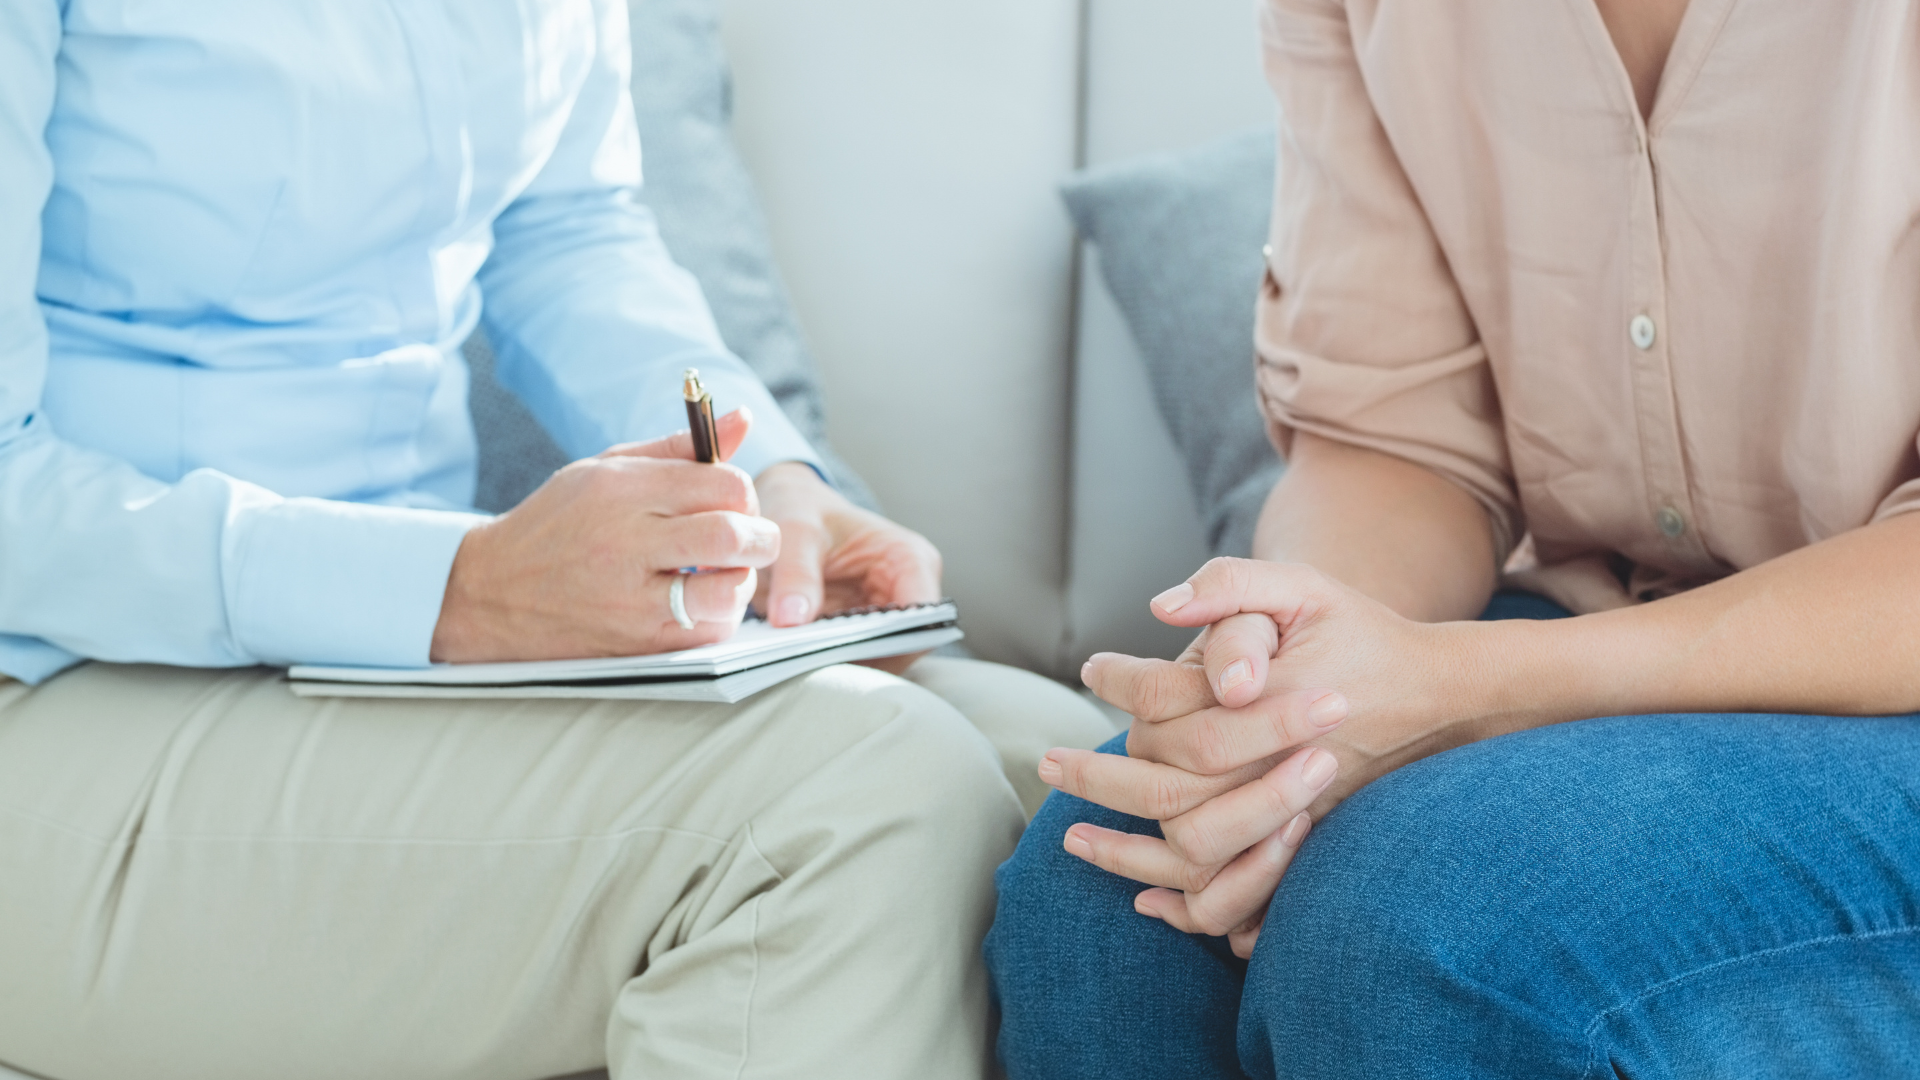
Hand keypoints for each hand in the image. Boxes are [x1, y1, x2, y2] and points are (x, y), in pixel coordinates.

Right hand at [431, 409, 779, 662]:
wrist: (490, 593)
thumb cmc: (560, 522)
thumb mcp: (607, 469)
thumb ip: (682, 448)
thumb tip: (744, 419)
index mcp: (620, 490)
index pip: (723, 485)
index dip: (744, 494)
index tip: (735, 503)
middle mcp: (625, 542)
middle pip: (732, 535)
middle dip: (761, 536)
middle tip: (753, 539)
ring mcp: (630, 598)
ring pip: (726, 591)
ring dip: (741, 580)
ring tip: (725, 572)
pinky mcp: (636, 643)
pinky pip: (708, 632)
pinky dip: (718, 615)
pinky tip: (697, 600)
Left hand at [753, 462, 942, 674]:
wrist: (794, 515)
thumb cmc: (805, 513)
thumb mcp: (795, 531)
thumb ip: (796, 572)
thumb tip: (792, 621)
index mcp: (909, 559)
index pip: (921, 616)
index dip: (889, 641)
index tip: (839, 651)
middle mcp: (910, 592)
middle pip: (903, 646)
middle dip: (861, 658)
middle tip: (810, 665)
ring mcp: (890, 618)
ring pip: (881, 661)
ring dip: (844, 665)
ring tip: (801, 664)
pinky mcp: (867, 635)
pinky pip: (858, 661)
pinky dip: (832, 664)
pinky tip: (801, 662)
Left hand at [1044, 558, 1477, 955]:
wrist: (1428, 693)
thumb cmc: (1355, 630)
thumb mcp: (1301, 586)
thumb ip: (1232, 587)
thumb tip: (1161, 607)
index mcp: (1269, 700)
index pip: (1168, 703)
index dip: (1120, 685)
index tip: (1091, 669)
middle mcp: (1276, 766)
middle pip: (1169, 790)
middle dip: (1097, 779)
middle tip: (1046, 763)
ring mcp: (1291, 813)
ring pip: (1195, 852)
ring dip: (1126, 853)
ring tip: (1071, 838)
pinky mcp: (1299, 844)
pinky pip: (1237, 894)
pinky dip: (1188, 904)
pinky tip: (1144, 898)